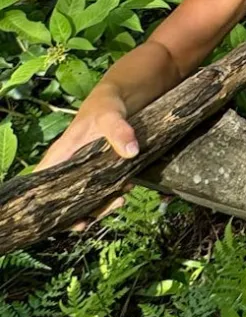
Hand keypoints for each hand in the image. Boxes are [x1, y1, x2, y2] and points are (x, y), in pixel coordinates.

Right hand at [36, 97, 137, 229]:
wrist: (124, 96)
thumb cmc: (106, 104)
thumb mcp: (110, 115)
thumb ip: (118, 131)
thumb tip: (131, 153)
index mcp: (61, 155)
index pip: (43, 184)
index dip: (48, 207)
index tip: (68, 220)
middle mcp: (70, 167)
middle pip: (67, 199)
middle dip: (83, 211)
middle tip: (103, 210)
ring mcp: (86, 170)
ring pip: (86, 198)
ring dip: (102, 204)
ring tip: (120, 199)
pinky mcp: (103, 169)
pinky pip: (103, 189)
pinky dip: (112, 194)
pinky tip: (127, 189)